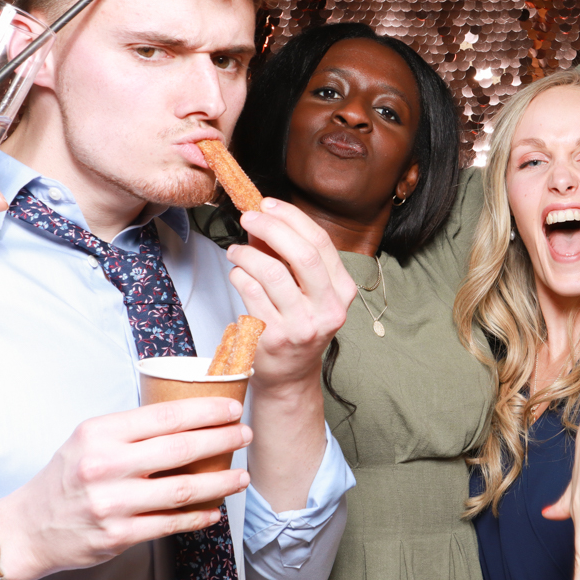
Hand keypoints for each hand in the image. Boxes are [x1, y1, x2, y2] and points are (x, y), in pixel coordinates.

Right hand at [0, 398, 250, 579]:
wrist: (29, 527)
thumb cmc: (69, 476)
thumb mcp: (91, 439)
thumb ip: (134, 429)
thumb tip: (191, 417)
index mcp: (101, 434)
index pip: (166, 416)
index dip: (206, 411)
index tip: (232, 408)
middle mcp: (105, 466)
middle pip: (181, 449)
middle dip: (222, 440)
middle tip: (245, 435)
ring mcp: (112, 503)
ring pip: (183, 490)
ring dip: (220, 483)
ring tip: (242, 477)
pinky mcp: (118, 535)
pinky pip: (171, 524)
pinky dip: (199, 517)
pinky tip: (215, 510)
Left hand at [226, 198, 355, 393]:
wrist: (290, 374)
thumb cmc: (298, 324)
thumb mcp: (308, 291)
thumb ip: (291, 256)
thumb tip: (264, 217)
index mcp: (342, 291)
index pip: (321, 243)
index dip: (292, 218)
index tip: (268, 205)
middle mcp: (328, 309)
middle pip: (302, 254)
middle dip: (271, 228)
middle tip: (249, 218)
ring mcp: (302, 325)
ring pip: (271, 272)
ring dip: (246, 254)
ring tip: (236, 252)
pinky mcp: (274, 337)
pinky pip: (250, 292)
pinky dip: (239, 275)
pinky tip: (238, 274)